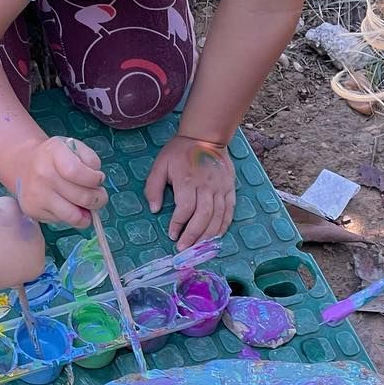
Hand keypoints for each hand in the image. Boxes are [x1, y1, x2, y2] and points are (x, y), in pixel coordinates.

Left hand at [0, 195, 46, 289]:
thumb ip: (9, 277)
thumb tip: (8, 272)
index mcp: (36, 267)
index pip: (31, 269)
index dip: (18, 267)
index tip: (5, 266)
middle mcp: (40, 245)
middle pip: (30, 247)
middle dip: (16, 247)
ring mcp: (31, 223)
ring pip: (22, 229)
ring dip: (11, 231)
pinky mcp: (19, 208)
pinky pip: (11, 214)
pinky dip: (2, 216)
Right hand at [14, 137, 106, 228]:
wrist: (23, 164)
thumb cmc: (55, 157)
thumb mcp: (74, 147)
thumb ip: (90, 160)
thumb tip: (97, 183)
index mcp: (54, 153)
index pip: (76, 171)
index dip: (94, 179)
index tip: (99, 179)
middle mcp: (42, 175)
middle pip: (81, 197)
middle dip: (98, 199)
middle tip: (99, 196)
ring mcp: (36, 195)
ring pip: (73, 216)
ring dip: (87, 214)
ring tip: (87, 206)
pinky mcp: (32, 211)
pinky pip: (62, 221)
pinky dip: (71, 217)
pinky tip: (68, 206)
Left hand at [144, 134, 236, 249]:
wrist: (206, 136)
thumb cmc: (180, 151)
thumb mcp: (160, 165)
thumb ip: (153, 187)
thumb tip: (154, 209)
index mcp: (187, 181)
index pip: (185, 209)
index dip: (178, 224)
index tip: (172, 235)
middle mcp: (206, 187)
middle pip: (203, 217)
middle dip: (193, 236)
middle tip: (184, 248)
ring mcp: (220, 188)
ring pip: (217, 217)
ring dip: (208, 235)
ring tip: (198, 248)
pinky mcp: (229, 189)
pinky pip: (229, 211)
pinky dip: (223, 226)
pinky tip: (216, 236)